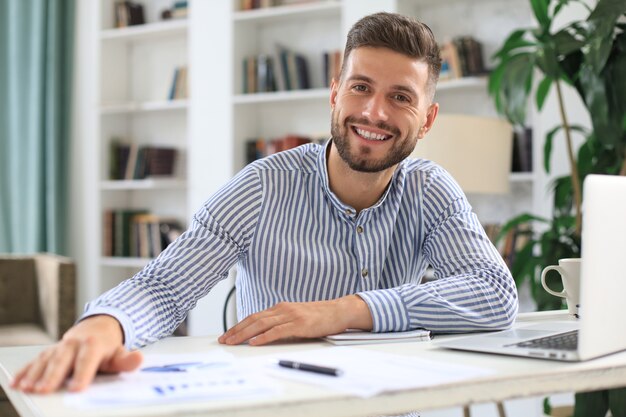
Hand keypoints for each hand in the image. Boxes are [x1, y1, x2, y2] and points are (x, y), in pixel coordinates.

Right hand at [11, 315, 142, 393]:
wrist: (98, 326)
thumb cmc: (108, 345)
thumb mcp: (120, 352)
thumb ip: (127, 360)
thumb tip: (138, 359)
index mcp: (93, 344)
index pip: (87, 360)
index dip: (82, 374)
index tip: (77, 388)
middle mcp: (74, 343)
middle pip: (62, 360)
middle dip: (52, 375)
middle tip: (44, 390)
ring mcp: (60, 346)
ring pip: (46, 360)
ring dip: (36, 374)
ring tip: (29, 388)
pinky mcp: (50, 351)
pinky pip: (35, 360)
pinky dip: (25, 371)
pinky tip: (17, 382)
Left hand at [218, 295, 371, 345]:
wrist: (339, 311)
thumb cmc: (319, 316)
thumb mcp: (296, 317)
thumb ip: (282, 322)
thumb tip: (264, 335)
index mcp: (280, 308)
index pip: (254, 316)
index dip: (239, 325)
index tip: (227, 334)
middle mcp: (283, 309)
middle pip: (254, 319)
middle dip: (236, 330)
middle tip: (224, 340)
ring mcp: (291, 315)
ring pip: (262, 324)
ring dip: (244, 333)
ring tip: (233, 341)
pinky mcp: (299, 324)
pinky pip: (278, 331)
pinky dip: (264, 336)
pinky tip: (255, 341)